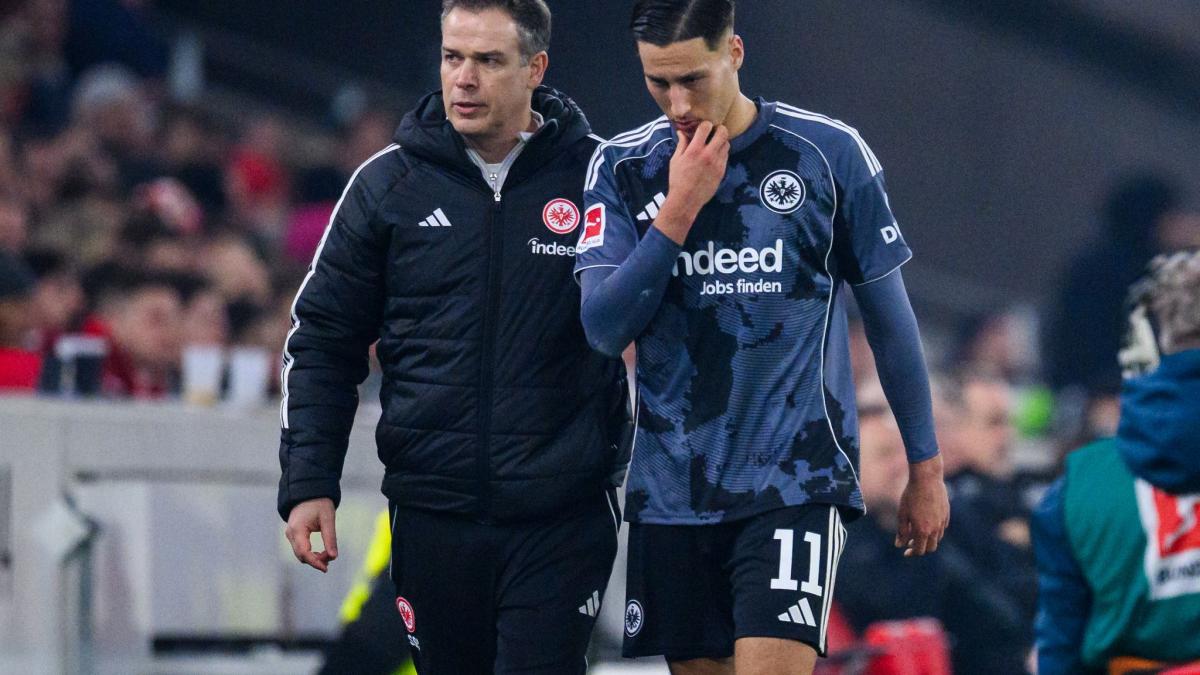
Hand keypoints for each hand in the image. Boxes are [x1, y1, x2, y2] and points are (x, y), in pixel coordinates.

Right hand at [285, 497, 338, 572]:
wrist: (309, 492)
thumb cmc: (319, 503)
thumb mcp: (328, 519)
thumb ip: (330, 538)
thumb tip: (334, 557)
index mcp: (297, 529)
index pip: (304, 553)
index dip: (315, 562)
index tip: (326, 568)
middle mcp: (291, 534)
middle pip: (301, 556)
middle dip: (316, 560)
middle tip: (331, 559)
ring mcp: (290, 535)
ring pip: (300, 554)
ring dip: (313, 558)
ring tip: (328, 556)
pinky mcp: (293, 535)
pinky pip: (300, 549)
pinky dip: (310, 553)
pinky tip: (321, 553)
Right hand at [655, 121, 729, 243]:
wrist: (687, 199)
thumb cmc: (678, 179)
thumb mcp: (675, 160)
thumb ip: (681, 144)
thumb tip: (681, 132)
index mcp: (695, 150)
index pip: (706, 127)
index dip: (705, 124)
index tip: (703, 127)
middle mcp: (708, 154)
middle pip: (723, 133)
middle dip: (719, 129)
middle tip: (715, 131)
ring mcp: (717, 163)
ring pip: (726, 144)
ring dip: (721, 141)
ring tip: (714, 144)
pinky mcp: (722, 171)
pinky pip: (726, 156)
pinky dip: (722, 153)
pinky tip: (715, 155)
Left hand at [895, 454, 949, 556]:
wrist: (927, 479)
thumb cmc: (911, 495)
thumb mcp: (902, 514)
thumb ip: (902, 531)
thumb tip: (899, 545)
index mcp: (923, 530)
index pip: (919, 550)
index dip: (912, 553)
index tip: (905, 552)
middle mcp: (935, 529)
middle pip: (931, 548)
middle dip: (921, 548)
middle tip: (910, 543)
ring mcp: (942, 522)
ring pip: (937, 538)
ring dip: (928, 539)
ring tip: (917, 532)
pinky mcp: (946, 514)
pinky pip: (942, 528)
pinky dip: (934, 530)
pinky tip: (926, 523)